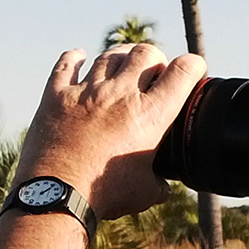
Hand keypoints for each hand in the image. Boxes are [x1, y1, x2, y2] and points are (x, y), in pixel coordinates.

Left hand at [15, 44, 205, 219]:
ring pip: (110, 55)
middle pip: (145, 52)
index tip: (191, 72)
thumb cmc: (104, 196)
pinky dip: (74, 58)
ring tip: (123, 64)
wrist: (56, 196)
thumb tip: (163, 187)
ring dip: (121, 57)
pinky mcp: (56, 96)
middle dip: (155, 58)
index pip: (183, 70)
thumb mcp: (144, 193)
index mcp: (150, 115)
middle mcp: (120, 94)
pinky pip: (66, 65)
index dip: (193, 65)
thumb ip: (159, 184)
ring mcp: (86, 91)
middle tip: (153, 71)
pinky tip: (78, 57)